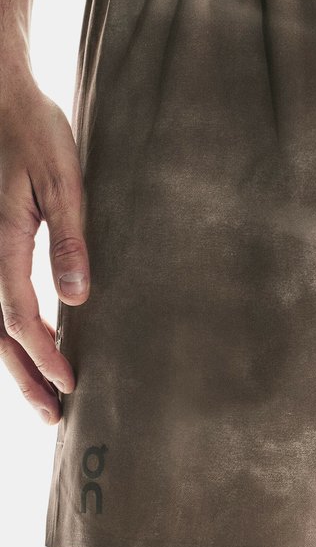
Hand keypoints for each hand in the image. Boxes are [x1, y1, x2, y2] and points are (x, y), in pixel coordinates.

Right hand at [0, 66, 88, 423]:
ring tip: (40, 396)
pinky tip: (24, 347)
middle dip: (25, 376)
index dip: (44, 356)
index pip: (20, 317)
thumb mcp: (62, 180)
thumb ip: (70, 240)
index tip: (70, 385)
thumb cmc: (33, 130)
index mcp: (1, 241)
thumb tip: (77, 299)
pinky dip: (5, 330)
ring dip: (12, 362)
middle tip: (52, 416)